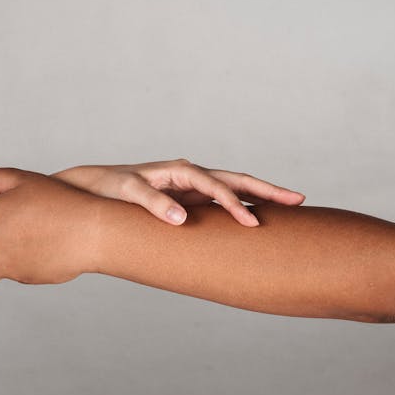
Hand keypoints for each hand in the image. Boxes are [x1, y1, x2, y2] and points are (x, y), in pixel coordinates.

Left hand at [51, 159, 304, 225]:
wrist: (95, 189)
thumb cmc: (109, 188)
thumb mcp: (126, 193)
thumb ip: (152, 202)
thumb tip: (181, 218)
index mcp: (179, 170)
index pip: (216, 185)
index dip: (235, 204)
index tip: (252, 224)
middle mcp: (190, 176)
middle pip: (236, 180)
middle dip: (267, 190)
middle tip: (300, 199)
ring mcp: (191, 189)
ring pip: (233, 190)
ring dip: (259, 198)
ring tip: (291, 206)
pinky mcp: (188, 201)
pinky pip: (220, 204)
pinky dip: (241, 208)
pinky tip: (256, 219)